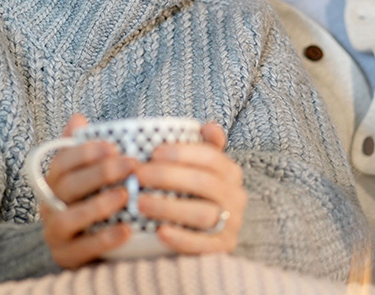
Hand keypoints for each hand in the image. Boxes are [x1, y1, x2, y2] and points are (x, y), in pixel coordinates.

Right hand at [40, 113, 135, 268]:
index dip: (86, 152)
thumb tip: (78, 117)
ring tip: (126, 194)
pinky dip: (105, 239)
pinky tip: (127, 230)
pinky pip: (83, 248)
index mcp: (55, 180)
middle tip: (131, 164)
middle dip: (100, 173)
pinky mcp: (65, 257)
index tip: (113, 145)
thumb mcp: (86, 174)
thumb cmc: (89, 202)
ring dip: (99, 205)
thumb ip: (82, 149)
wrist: (82, 246)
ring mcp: (55, 232)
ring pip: (70, 217)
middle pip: (68, 186)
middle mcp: (49, 204)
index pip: (63, 161)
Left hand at [134, 122, 246, 253]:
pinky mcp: (222, 249)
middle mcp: (236, 196)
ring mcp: (231, 224)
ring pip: (203, 214)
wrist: (200, 236)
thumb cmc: (192, 194)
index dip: (182, 153)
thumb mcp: (199, 169)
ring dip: (169, 207)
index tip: (153, 152)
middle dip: (168, 177)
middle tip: (139, 175)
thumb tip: (208, 126)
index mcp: (231, 172)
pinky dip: (180, 238)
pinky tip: (159, 232)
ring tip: (139, 203)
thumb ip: (203, 147)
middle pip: (204, 183)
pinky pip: (202, 244)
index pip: (211, 156)